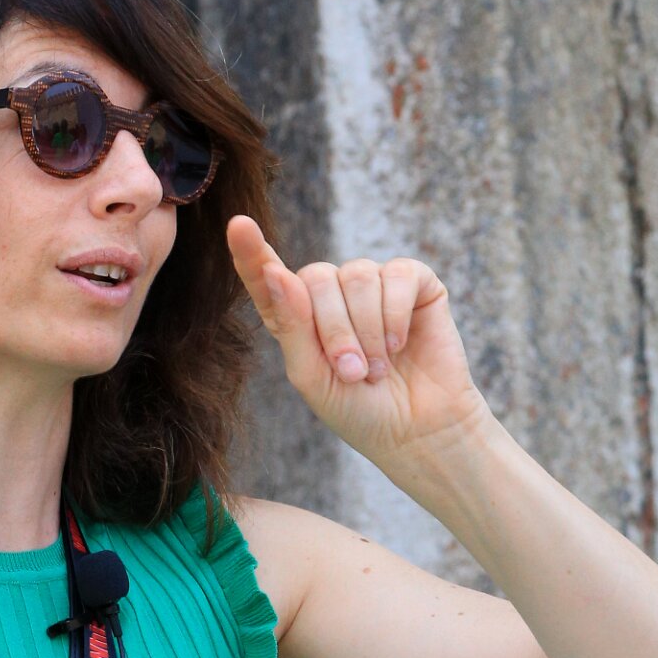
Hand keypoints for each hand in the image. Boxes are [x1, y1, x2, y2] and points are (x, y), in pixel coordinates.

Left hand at [228, 215, 488, 467]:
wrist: (419, 432)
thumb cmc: (359, 410)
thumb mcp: (312, 377)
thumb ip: (292, 326)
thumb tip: (277, 272)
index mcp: (296, 316)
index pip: (267, 278)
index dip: (251, 252)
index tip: (239, 226)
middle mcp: (332, 294)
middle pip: (316, 278)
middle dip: (334, 331)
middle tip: (352, 373)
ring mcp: (373, 285)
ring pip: (357, 275)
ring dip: (367, 330)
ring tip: (376, 370)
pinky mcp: (414, 283)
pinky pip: (397, 275)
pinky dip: (396, 314)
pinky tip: (401, 344)